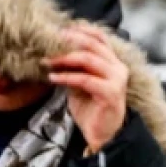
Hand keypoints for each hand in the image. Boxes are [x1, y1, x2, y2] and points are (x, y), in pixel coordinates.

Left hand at [48, 25, 129, 153]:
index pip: (99, 38)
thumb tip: (54, 53)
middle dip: (68, 42)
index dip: (81, 30)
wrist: (102, 136)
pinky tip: (52, 78)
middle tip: (48, 43)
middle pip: (92, 45)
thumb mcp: (80, 84)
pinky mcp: (110, 93)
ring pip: (88, 59)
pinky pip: (85, 79)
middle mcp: (118, 68)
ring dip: (64, 58)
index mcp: (113, 62)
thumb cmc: (91, 109)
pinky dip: (66, 77)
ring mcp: (116, 80)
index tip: (60, 30)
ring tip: (47, 61)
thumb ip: (74, 68)